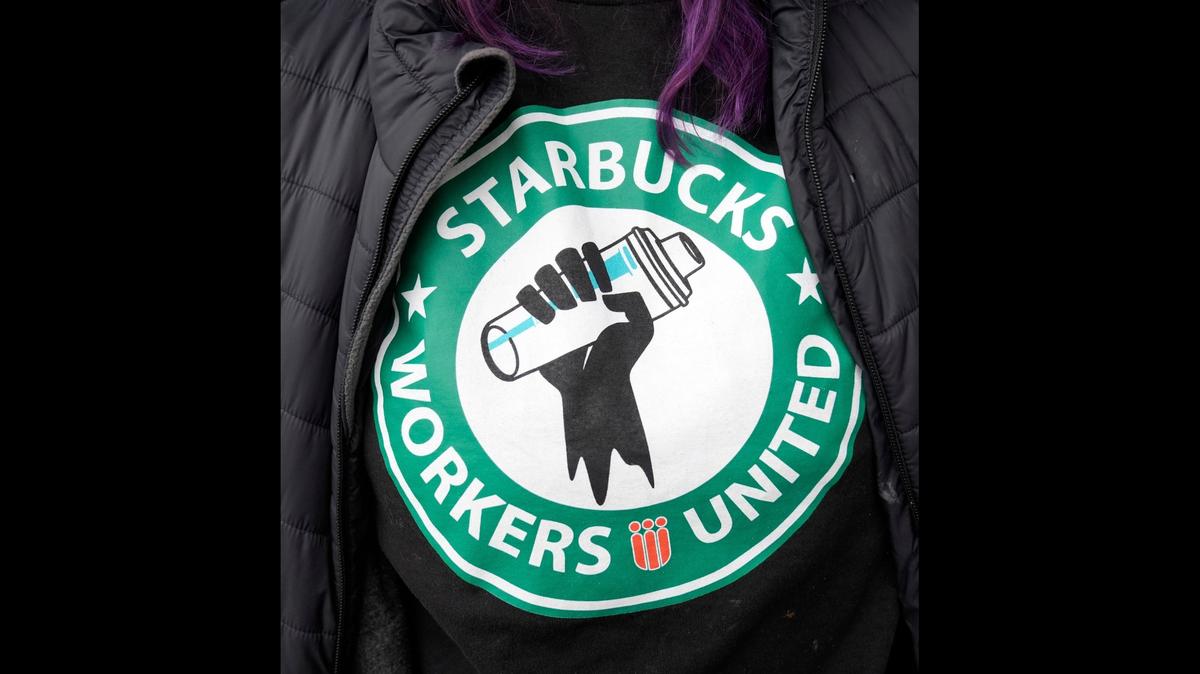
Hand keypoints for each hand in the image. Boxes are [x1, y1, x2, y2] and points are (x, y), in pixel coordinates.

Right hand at [516, 244, 655, 504]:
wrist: (598, 389)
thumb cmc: (620, 359)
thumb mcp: (642, 329)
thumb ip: (637, 303)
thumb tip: (608, 296)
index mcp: (595, 288)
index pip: (587, 257)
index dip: (591, 258)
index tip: (604, 282)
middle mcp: (572, 292)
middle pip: (563, 260)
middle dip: (573, 271)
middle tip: (587, 297)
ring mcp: (552, 305)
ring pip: (542, 275)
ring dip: (553, 284)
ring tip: (568, 309)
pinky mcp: (534, 324)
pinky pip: (524, 298)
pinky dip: (531, 299)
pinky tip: (549, 317)